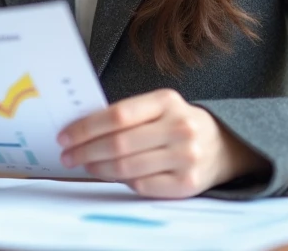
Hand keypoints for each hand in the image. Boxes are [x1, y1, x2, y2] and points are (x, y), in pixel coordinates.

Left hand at [56, 88, 267, 198]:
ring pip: (127, 167)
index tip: (65, 135)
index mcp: (167, 101)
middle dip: (85, 151)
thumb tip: (81, 129)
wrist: (222, 146)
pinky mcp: (187, 183)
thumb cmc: (177, 123)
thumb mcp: (159, 107)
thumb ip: (127, 115)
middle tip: (67, 155)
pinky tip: (110, 175)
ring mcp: (186, 157)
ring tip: (84, 164)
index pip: (117, 115)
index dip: (86, 127)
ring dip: (98, 168)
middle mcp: (179, 127)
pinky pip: (142, 185)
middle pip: (119, 143)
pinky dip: (121, 181)